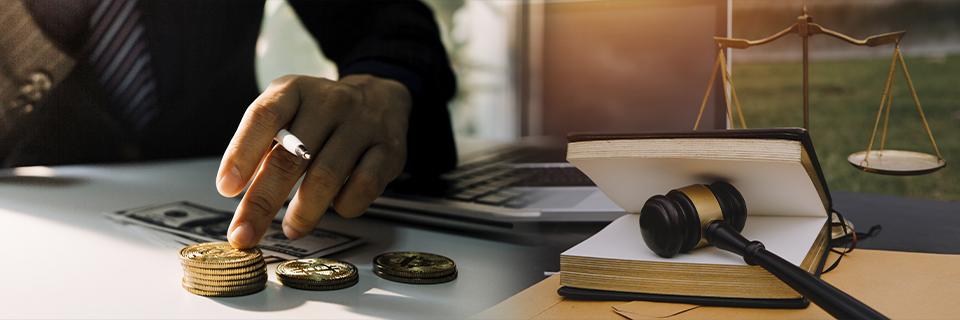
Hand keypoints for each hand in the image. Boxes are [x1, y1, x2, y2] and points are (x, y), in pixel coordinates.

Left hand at [216, 74, 410, 248]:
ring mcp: (362, 125)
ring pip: (327, 176)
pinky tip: (335, 207)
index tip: (226, 189)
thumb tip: (239, 192)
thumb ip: (264, 145)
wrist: (380, 98)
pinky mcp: (389, 149)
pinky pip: (364, 186)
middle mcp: (330, 102)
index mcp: (295, 90)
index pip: (264, 117)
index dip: (242, 153)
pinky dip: (344, 205)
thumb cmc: (321, 115)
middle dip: (263, 201)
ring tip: (291, 229)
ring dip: (304, 211)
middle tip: (245, 233)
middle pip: (291, 157)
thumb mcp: (288, 112)